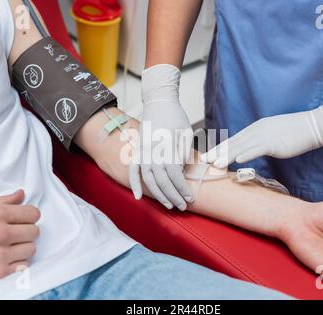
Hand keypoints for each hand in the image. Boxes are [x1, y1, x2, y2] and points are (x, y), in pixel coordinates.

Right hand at [0, 190, 39, 288]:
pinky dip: (17, 263)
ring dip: (22, 249)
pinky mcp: (0, 270)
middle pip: (35, 231)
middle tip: (14, 236)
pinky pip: (24, 265)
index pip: (34, 213)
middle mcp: (1, 232)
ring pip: (31, 248)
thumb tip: (21, 194)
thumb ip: (4, 202)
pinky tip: (6, 259)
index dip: (30, 217)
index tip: (24, 221)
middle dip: (26, 233)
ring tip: (9, 248)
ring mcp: (1, 253)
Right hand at [129, 64, 193, 210]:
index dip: (182, 188)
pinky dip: (134, 183)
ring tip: (168, 204)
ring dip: (158, 194)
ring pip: (148, 179)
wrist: (158, 100)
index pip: (174, 175)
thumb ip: (183, 154)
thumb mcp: (186, 132)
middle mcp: (152, 150)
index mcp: (166, 146)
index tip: (190, 197)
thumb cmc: (176, 115)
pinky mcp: (137, 149)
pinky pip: (133, 169)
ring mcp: (142, 150)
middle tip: (182, 206)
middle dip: (172, 196)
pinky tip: (138, 196)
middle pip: (161, 180)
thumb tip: (181, 173)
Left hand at [201, 98, 322, 167]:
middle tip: (203, 160)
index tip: (209, 155)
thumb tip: (252, 150)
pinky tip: (237, 160)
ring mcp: (265, 135)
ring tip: (214, 164)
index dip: (220, 148)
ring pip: (242, 147)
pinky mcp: (275, 142)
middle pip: (233, 142)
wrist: (314, 125)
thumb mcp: (273, 135)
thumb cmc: (295, 131)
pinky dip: (247, 154)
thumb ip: (260, 142)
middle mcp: (256, 130)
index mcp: (255, 128)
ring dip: (227, 155)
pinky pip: (258, 149)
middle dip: (218, 152)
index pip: (234, 140)